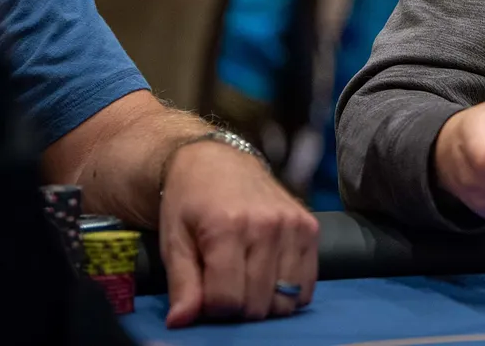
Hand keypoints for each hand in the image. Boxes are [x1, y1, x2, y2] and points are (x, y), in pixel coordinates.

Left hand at [159, 139, 319, 327]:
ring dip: (264, 303)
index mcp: (227, 227)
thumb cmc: (189, 204)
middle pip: (257, 304)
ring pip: (285, 299)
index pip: (226, 300)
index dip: (210, 309)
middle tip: (224, 288)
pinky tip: (270, 279)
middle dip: (237, 309)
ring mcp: (294, 226)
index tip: (203, 295)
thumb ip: (181, 284)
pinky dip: (289, 292)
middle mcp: (268, 225)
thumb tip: (180, 322)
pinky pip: (307, 285)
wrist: (217, 162)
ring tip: (247, 284)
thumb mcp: (174, 241)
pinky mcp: (311, 227)